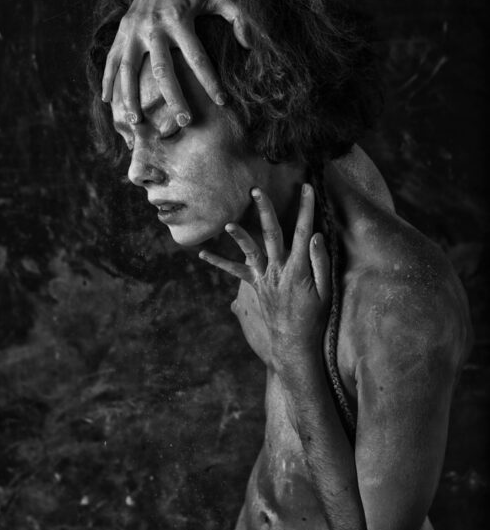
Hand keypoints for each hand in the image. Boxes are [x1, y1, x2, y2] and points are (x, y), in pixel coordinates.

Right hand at [101, 0, 247, 125]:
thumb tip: (251, 45)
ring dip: (131, 96)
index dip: (210, 81)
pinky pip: (113, 58)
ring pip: (129, 68)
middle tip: (184, 121)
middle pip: (163, 70)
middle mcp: (154, 26)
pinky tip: (108, 101)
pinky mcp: (123, 29)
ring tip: (137, 122)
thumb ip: (238, 17)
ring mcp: (135, 29)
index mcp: (179, 19)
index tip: (222, 102)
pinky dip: (108, 79)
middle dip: (174, 97)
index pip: (197, 57)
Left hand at [199, 184, 331, 368]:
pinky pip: (236, 273)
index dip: (306, 208)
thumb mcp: (326, 290)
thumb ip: (320, 262)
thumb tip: (316, 235)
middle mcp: (278, 270)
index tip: (307, 188)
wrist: (294, 342)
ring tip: (227, 223)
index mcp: (298, 268)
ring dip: (239, 236)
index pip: (303, 232)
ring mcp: (264, 278)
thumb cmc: (315, 316)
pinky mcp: (255, 286)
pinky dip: (220, 263)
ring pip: (250, 252)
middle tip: (256, 191)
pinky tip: (203, 255)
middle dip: (265, 210)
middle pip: (271, 234)